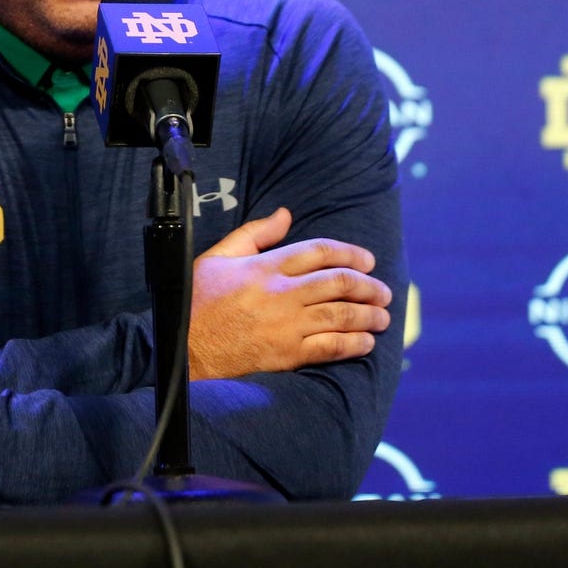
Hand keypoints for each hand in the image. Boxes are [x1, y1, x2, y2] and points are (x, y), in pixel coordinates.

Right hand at [189, 208, 391, 379]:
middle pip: (338, 282)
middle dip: (368, 285)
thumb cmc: (198, 300)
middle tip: (384, 290)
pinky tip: (366, 342)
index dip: (349, 253)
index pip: (318, 251)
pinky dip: (353, 344)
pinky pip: (329, 347)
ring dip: (368, 314)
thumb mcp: (218, 257)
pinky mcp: (286, 353)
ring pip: (340, 314)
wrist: (182, 346)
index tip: (368, 260)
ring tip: (383, 316)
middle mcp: (280, 292)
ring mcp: (285, 324)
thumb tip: (285, 214)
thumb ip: (254, 234)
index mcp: (265, 266)